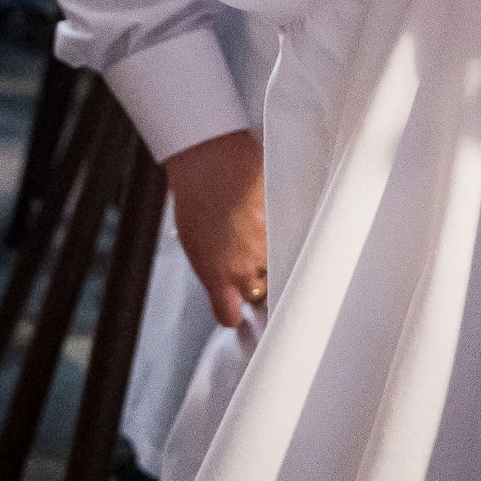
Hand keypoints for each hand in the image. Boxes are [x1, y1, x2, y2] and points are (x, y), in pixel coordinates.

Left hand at [165, 129, 267, 328]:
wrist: (215, 166)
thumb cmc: (196, 199)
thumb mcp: (194, 243)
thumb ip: (211, 268)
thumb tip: (222, 277)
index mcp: (219, 277)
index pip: (229, 314)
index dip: (232, 313)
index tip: (233, 310)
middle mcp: (247, 270)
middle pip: (259, 294)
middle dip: (255, 285)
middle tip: (246, 267)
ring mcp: (269, 249)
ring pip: (276, 267)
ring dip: (269, 258)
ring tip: (254, 236)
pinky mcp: (286, 227)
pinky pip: (287, 240)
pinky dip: (278, 233)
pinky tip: (264, 217)